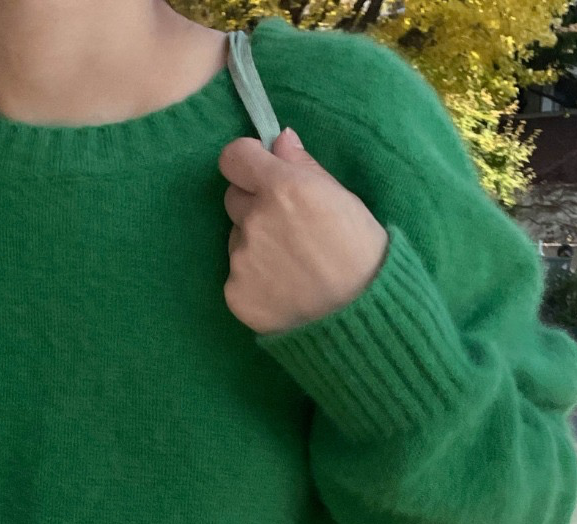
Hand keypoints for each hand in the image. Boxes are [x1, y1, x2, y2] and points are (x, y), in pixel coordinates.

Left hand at [218, 127, 388, 334]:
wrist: (359, 312)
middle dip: (254, 205)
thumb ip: (303, 166)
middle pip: (234, 199)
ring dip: (255, 245)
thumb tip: (278, 140)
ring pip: (236, 240)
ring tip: (291, 266)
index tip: (259, 171)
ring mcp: (241, 260)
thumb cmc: (360, 250)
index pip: (233, 158)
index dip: (246, 162)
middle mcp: (255, 220)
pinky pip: (236, 277)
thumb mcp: (340, 196)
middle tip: (286, 228)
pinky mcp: (235, 294)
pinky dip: (253, 282)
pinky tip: (282, 291)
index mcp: (281, 187)